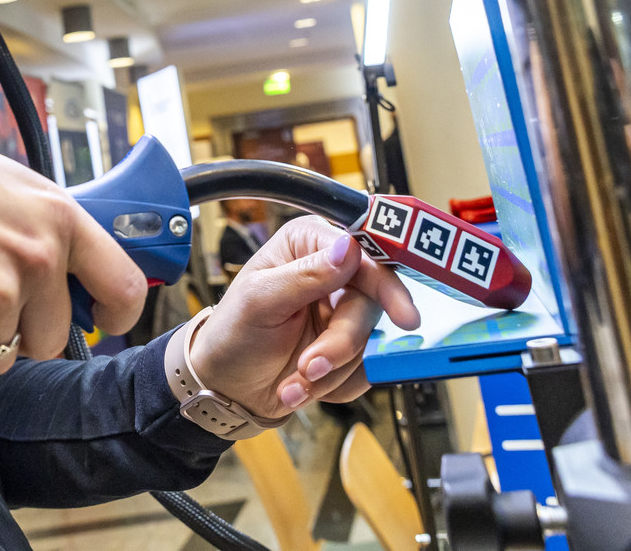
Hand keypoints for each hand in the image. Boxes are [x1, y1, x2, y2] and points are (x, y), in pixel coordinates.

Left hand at [188, 217, 419, 417]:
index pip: (363, 254)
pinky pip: (364, 371)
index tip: (403, 315)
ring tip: (293, 380)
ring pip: (368, 343)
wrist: (227, 386)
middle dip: (339, 344)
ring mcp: (342, 313)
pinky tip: (301, 384)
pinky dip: (333, 385)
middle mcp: (332, 274)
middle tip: (311, 366)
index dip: (386, 283)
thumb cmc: (233, 334)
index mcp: (308, 244)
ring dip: (329, 371)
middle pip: (369, 305)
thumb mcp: (260, 300)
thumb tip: (348, 248)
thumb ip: (305, 274)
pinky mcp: (349, 349)